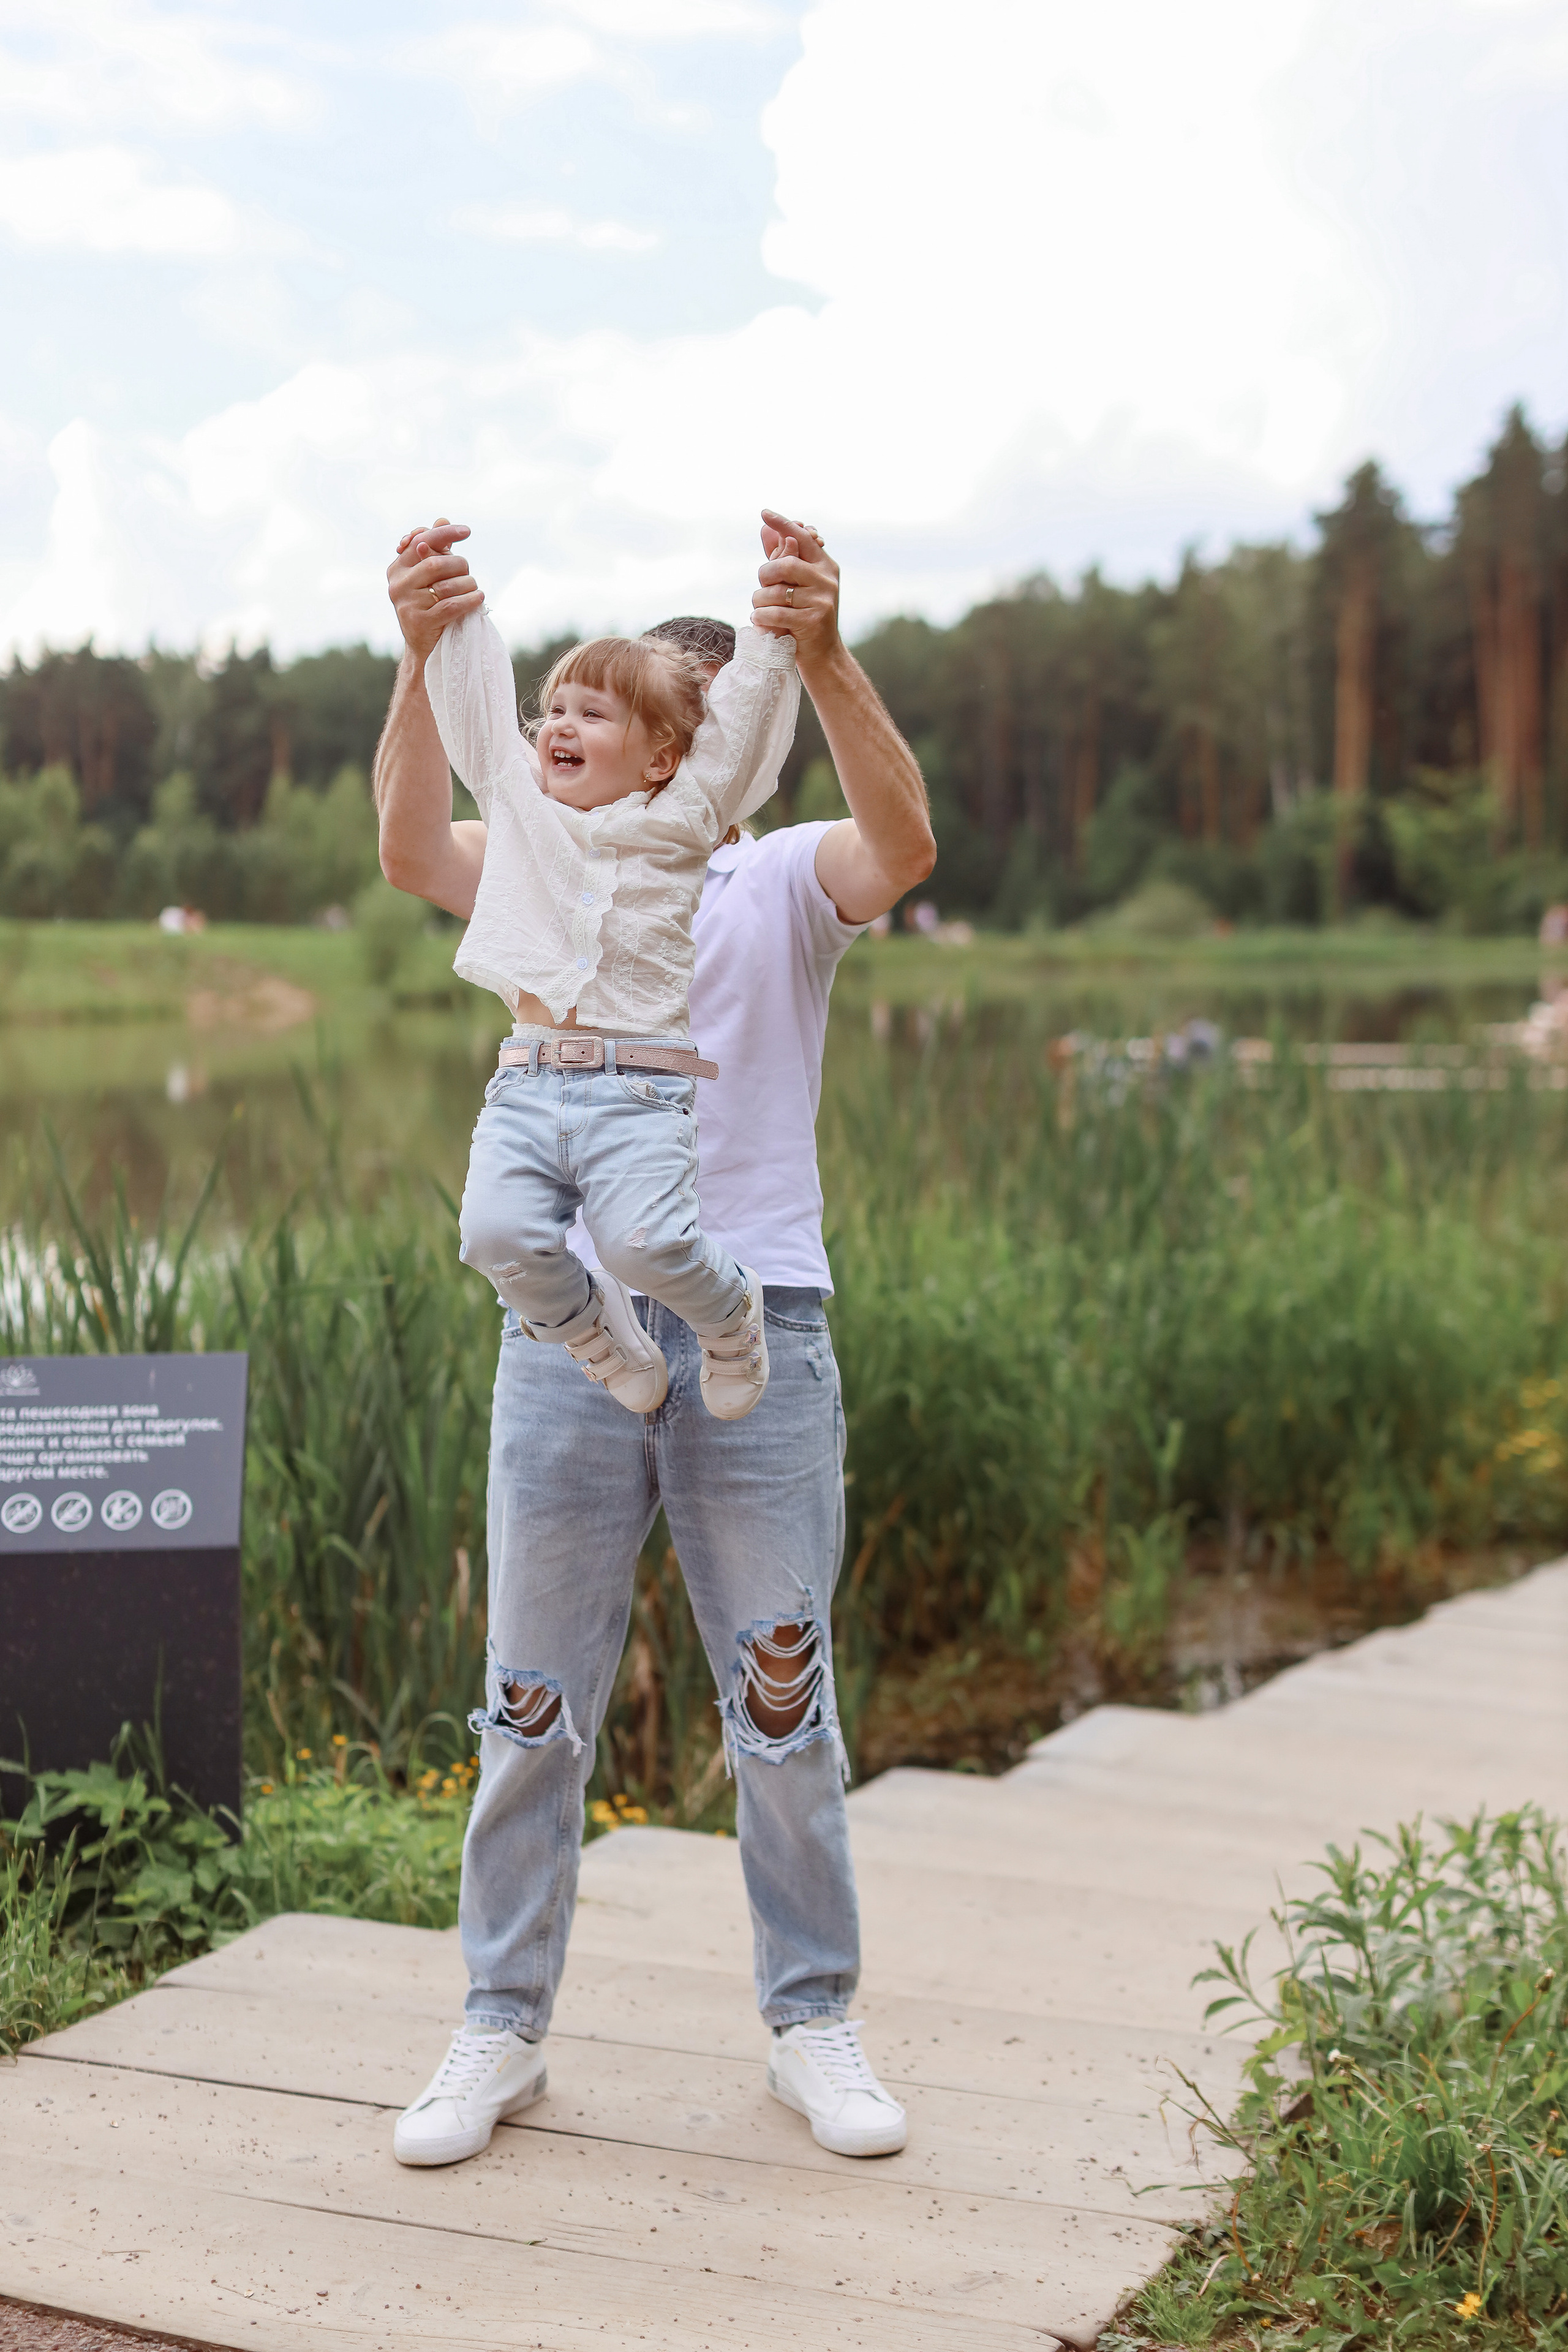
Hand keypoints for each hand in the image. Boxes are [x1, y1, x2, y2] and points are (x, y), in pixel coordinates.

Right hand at [388, 518, 484, 659]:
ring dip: (468, 585)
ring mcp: (406, 604)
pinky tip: (479, 598)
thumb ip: (435, 551)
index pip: (421, 541)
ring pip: (445, 584)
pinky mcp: (420, 622)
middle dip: (459, 566)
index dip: (444, 533)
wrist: (424, 649)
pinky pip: (451, 605)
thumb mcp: (431, 578)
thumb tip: (442, 518)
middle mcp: (397, 584)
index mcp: (397, 568)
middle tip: (469, 574)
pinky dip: (469, 601)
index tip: (466, 532)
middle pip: (435, 562)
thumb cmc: (430, 607)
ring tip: (475, 589)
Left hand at [752, 508, 841, 668]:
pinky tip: (760, 622)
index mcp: (825, 566)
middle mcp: (827, 580)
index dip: (783, 523)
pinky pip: (774, 613)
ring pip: (775, 591)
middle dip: (765, 575)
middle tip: (762, 586)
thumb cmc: (805, 617)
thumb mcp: (797, 586)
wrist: (824, 656)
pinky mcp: (812, 622)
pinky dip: (761, 618)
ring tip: (761, 610)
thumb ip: (782, 558)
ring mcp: (821, 601)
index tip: (764, 513)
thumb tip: (765, 529)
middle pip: (785, 564)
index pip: (801, 537)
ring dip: (759, 602)